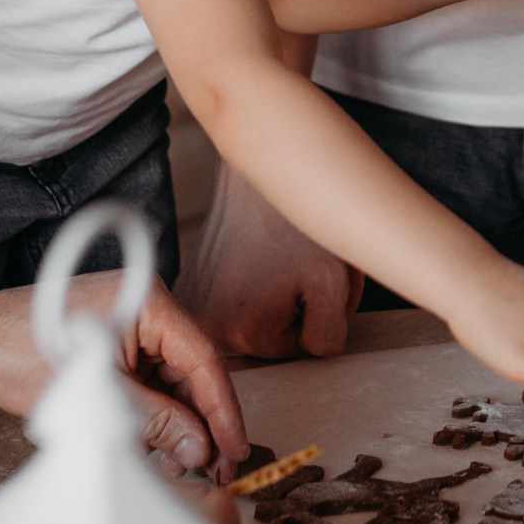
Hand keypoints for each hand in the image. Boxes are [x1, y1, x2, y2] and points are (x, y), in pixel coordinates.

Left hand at [0, 273, 249, 471]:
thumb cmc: (17, 354)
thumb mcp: (97, 394)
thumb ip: (155, 422)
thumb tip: (199, 449)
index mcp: (149, 302)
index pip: (203, 360)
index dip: (223, 410)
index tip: (236, 449)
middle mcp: (146, 307)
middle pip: (190, 373)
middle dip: (200, 423)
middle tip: (214, 468)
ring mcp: (129, 324)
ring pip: (170, 381)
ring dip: (176, 424)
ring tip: (181, 466)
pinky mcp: (114, 342)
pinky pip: (147, 381)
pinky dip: (152, 414)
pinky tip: (156, 449)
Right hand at [178, 163, 362, 360]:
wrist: (262, 170)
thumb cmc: (297, 219)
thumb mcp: (335, 284)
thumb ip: (330, 336)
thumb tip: (314, 353)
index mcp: (240, 333)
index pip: (301, 349)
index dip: (317, 315)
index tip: (306, 282)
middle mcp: (203, 325)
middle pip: (274, 338)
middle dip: (296, 307)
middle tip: (296, 266)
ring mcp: (190, 303)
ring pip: (254, 319)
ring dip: (272, 296)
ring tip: (274, 259)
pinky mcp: (188, 283)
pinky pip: (232, 300)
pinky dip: (248, 284)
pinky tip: (254, 256)